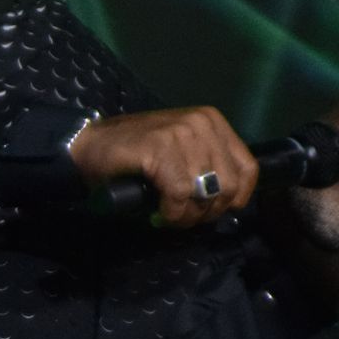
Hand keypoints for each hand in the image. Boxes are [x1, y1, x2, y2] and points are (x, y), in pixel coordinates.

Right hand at [68, 107, 256, 227]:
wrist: (90, 146)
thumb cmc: (136, 156)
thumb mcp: (182, 153)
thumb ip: (208, 167)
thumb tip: (230, 201)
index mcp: (212, 122)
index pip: (248, 169)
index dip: (236, 198)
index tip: (212, 210)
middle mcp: (202, 123)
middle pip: (229, 186)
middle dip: (207, 211)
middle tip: (183, 216)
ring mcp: (182, 133)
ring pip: (205, 193)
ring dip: (187, 215)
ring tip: (169, 215)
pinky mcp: (162, 148)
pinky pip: (179, 194)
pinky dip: (171, 212)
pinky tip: (159, 213)